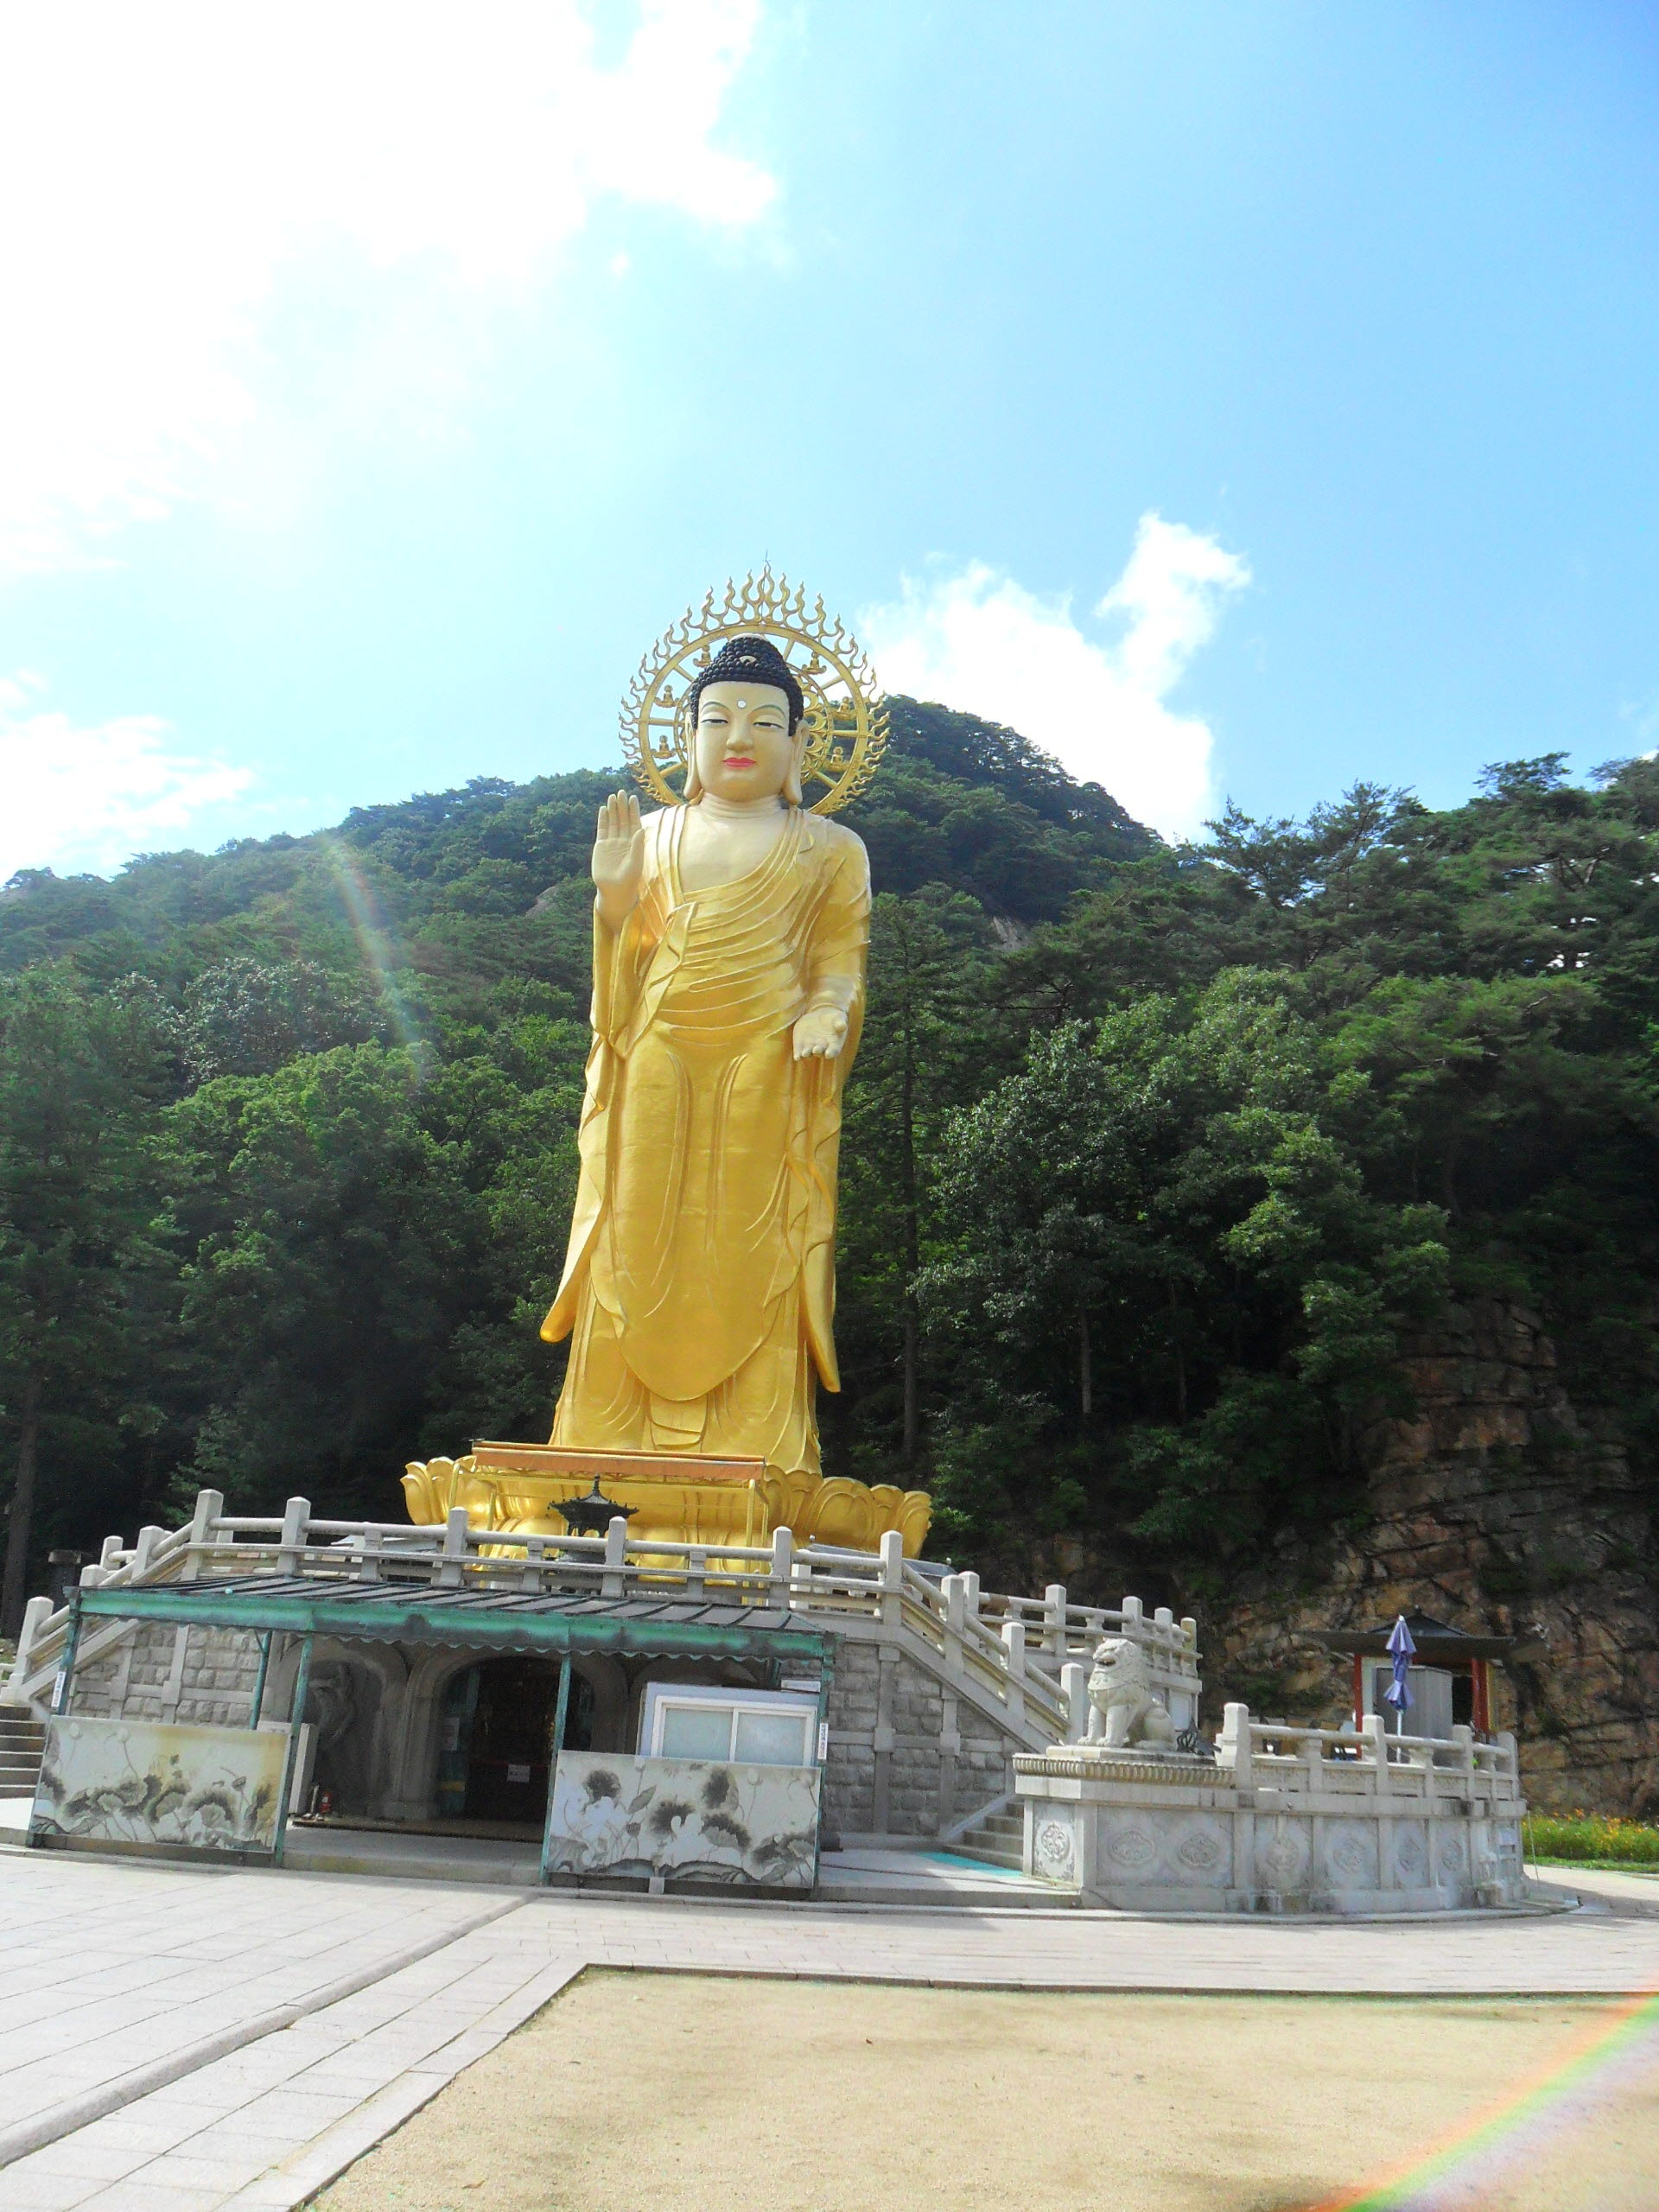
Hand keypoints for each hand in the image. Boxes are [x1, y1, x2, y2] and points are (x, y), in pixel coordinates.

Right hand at [591, 791, 643, 925]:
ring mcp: (613, 842)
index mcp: (635, 843)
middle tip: (621, 792)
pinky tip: (603, 809)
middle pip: (623, 819)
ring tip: (612, 796)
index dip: (634, 810)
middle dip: (622, 806)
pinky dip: (603, 819)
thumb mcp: (635, 863)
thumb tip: (640, 829)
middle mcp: (624, 840)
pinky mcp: (602, 846)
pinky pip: (603, 829)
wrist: (614, 891)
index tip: (633, 798)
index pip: (635, 822)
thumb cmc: (629, 880)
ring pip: (613, 822)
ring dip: (613, 809)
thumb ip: (638, 846)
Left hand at [793, 1005, 847, 1059]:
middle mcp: (822, 1049)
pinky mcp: (800, 1045)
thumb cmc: (833, 1019)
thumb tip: (842, 1026)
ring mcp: (810, 1047)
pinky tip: (796, 1057)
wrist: (820, 1017)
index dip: (831, 1053)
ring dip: (806, 1054)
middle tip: (816, 1050)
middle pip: (819, 1053)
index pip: (833, 1052)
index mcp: (833, 1044)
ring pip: (808, 1053)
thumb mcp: (839, 1018)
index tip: (828, 1054)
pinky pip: (798, 1051)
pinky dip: (797, 1055)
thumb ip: (840, 1022)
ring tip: (804, 1053)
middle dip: (817, 1051)